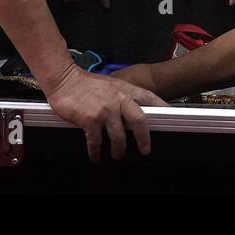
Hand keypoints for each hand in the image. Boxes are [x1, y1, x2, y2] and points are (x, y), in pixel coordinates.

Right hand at [45, 64, 166, 161]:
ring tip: (117, 154)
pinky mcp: (90, 120)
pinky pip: (96, 142)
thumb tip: (133, 112)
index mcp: (125, 89)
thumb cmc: (86, 83)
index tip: (171, 116)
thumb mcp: (111, 85)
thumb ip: (123, 96)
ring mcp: (105, 110)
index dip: (162, 107)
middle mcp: (118, 99)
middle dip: (144, 139)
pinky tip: (96, 155)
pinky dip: (96, 151)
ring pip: (119, 136)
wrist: (64, 79)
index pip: (150, 98)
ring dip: (119, 149)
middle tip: (145, 149)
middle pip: (140, 121)